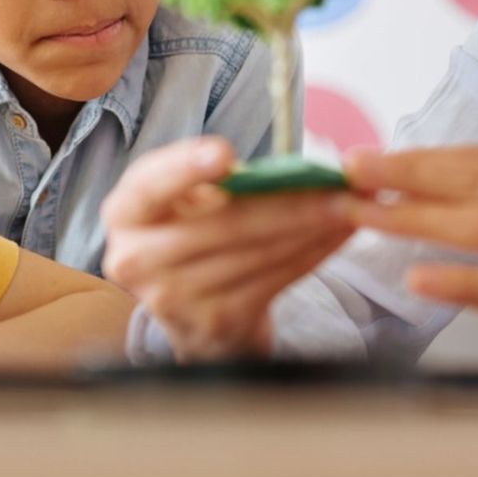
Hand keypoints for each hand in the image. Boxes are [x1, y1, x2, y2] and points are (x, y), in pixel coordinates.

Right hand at [102, 137, 354, 362]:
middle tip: (343, 184)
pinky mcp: (213, 323)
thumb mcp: (183, 200)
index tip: (225, 153)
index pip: (150, 186)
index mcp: (126, 213)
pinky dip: (311, 255)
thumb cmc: (190, 232)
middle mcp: (138, 259)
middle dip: (291, 201)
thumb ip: (216, 178)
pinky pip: (273, 281)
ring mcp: (174, 298)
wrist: (186, 309)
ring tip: (351, 206)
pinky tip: (335, 235)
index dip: (185, 168)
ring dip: (313, 228)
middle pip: (223, 225)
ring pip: (256, 254)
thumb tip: (295, 169)